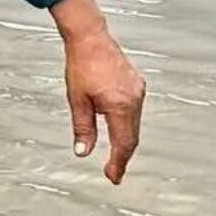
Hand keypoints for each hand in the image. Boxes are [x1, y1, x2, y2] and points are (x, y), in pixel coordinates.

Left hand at [63, 25, 145, 184]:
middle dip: (122, 155)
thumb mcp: (77, 100)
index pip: (124, 143)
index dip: (118, 162)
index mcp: (121, 105)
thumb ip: (83, 128)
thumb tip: (83, 152)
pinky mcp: (137, 85)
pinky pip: (134, 111)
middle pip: (132, 136)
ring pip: (134, 124)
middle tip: (113, 173)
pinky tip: (118, 128)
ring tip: (115, 156)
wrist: (90, 38)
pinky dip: (127, 124)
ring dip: (125, 140)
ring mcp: (138, 91)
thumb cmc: (81, 66)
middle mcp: (135, 99)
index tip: (113, 177)